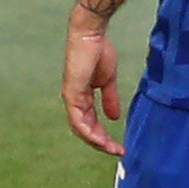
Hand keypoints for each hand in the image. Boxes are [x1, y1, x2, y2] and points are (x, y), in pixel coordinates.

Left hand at [61, 12, 127, 159]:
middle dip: (100, 143)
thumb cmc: (98, 53)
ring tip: (112, 149)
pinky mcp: (72, 92)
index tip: (117, 146)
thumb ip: (109, 99)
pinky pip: (78, 118)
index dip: (102, 136)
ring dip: (96, 141)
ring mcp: (71, 97)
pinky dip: (88, 131)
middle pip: (84, 129)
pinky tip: (99, 139)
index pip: (89, 123)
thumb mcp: (108, 81)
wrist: (92, 36)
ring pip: (80, 128)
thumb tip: (114, 118)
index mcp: (81, 97)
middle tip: (116, 151)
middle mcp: (73, 100)